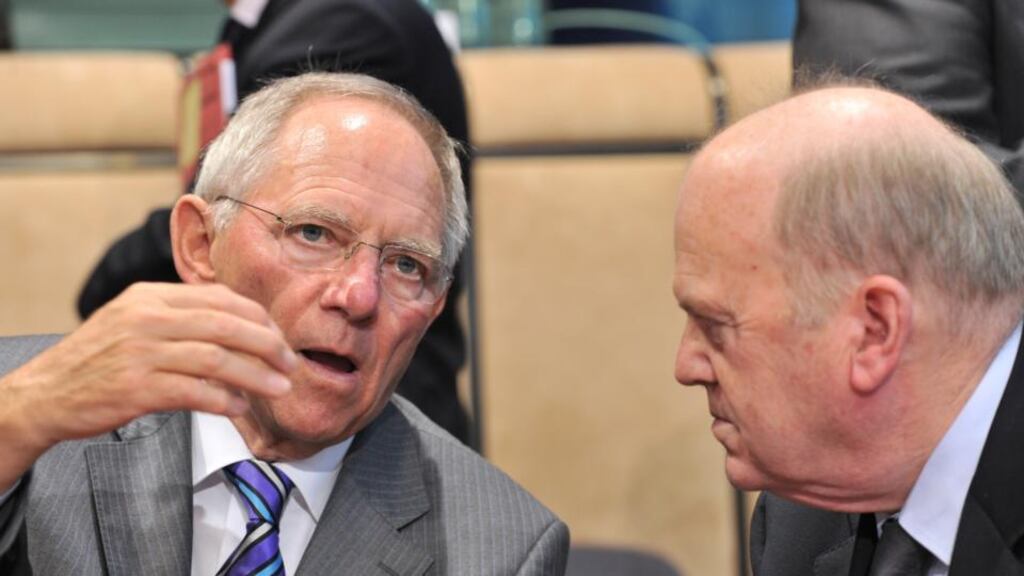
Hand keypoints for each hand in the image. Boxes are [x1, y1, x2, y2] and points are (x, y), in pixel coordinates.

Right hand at [0, 282, 297, 489]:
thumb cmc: (98, 359)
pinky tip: (241, 407)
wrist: (45, 394)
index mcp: (151, 296)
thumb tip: (240, 327)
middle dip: (268, 344)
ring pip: (217, 358)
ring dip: (256, 375)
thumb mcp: (133, 320)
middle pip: (227, 325)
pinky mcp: (137, 389)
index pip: (221, 298)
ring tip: (279, 387)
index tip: (279, 336)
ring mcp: (141, 353)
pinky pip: (195, 392)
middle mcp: (148, 318)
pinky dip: (224, 400)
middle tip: (290, 362)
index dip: (258, 318)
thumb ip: (180, 317)